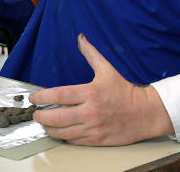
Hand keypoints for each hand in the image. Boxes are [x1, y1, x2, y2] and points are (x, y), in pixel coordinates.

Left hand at [30, 34, 173, 145]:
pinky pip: (74, 141)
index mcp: (90, 93)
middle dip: (41, 116)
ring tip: (45, 123)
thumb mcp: (107, 70)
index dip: (43, 97)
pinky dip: (63, 137)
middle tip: (36, 113)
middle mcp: (90, 112)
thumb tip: (81, 38)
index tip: (34, 98)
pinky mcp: (97, 140)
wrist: (145, 113)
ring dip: (50, 128)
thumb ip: (91, 54)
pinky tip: (59, 132)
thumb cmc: (125, 91)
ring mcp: (93, 128)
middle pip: (57, 117)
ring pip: (63, 132)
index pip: (59, 95)